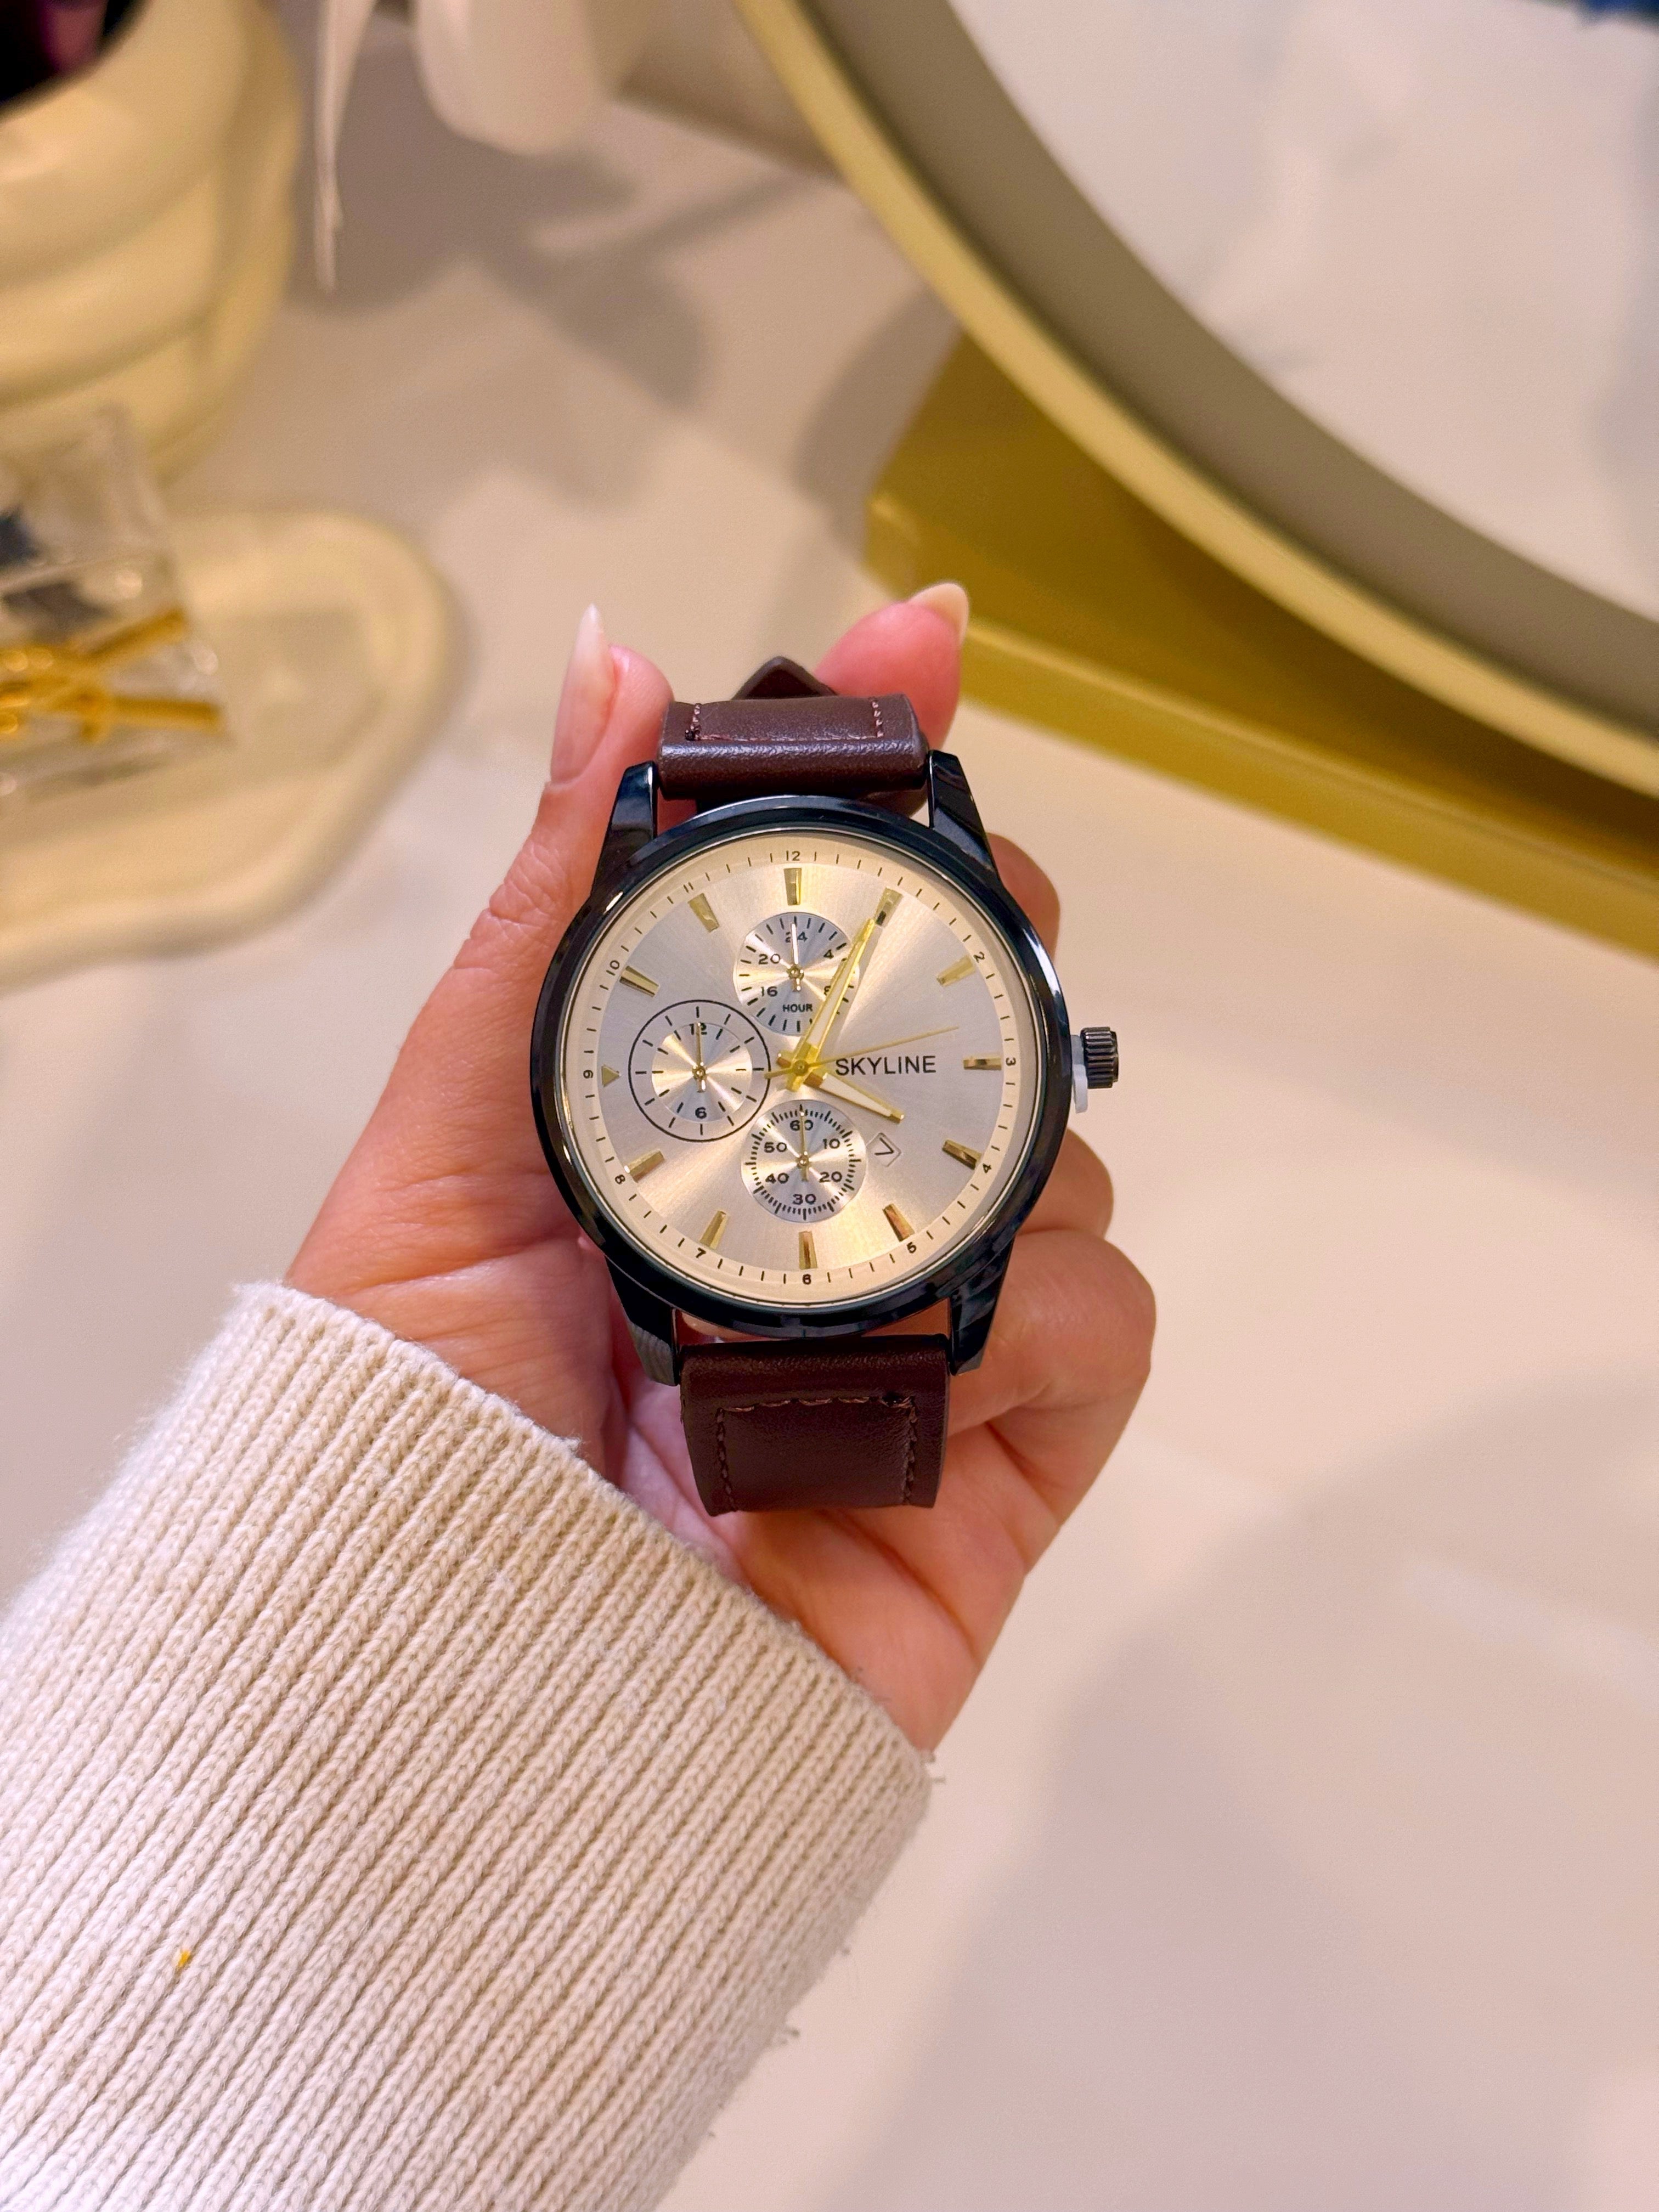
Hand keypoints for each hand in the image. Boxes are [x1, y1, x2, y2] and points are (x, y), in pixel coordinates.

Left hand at [288, 594, 1153, 1748]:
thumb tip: (617, 663)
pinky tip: (947, 1356)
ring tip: (862, 1243)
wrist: (462, 1676)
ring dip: (993, 1162)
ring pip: (1059, 1163)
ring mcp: (930, 1329)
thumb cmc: (419, 1405)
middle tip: (969, 908)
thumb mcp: (452, 1126)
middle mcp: (822, 1206)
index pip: (829, 923)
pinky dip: (1049, 1319)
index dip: (888, 779)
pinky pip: (1109, 1329)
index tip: (921, 643)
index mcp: (699, 1117)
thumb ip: (551, 904)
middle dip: (988, 939)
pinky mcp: (1008, 1451)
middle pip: (971, 1021)